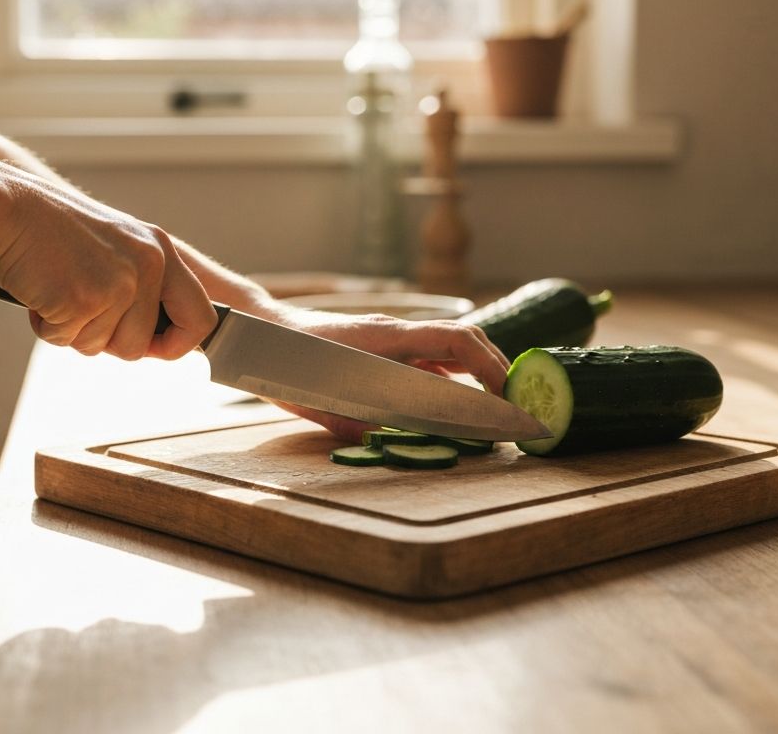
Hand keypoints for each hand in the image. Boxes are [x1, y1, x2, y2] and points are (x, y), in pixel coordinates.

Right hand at [0, 169, 218, 359]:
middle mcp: (148, 264)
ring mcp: (118, 282)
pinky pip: (66, 341)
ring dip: (73, 331)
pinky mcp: (83, 299)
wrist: (4, 208)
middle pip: (141, 345)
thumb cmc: (51, 231)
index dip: (179, 344)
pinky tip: (40, 290)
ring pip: (102, 347)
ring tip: (57, 288)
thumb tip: (159, 340)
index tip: (154, 348)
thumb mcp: (116, 245)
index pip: (201, 316)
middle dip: (109, 342)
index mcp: (161, 250)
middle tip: (81, 309)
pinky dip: (46, 326)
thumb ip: (142, 284)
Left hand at [262, 307, 510, 440]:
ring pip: (448, 349)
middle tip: (514, 406)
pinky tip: (457, 401)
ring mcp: (391, 338)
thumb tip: (396, 443)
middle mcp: (397, 333)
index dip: (490, 366)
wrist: (263, 334)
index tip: (507, 397)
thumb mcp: (322, 398)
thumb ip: (360, 422)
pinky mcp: (384, 347)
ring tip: (494, 407)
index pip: (457, 341)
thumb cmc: (287, 364)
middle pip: (464, 340)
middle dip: (496, 370)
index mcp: (388, 339)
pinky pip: (428, 357)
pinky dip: (451, 376)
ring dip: (477, 372)